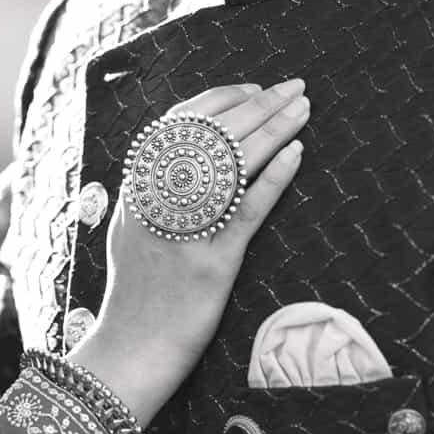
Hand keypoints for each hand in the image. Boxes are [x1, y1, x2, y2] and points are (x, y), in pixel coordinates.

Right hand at [69, 79, 307, 425]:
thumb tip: (184, 154)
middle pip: (215, 134)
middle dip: (260, 104)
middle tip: (293, 87)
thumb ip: (152, 189)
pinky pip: (247, 208)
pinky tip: (295, 155)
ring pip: (235, 162)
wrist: (130, 347)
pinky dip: (274, 177)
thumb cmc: (136, 290)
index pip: (182, 121)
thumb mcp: (132, 226)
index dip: (222, 99)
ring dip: (274, 129)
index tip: (254, 87)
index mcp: (138, 184)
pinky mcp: (212, 259)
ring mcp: (186, 227)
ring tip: (302, 110)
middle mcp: (160, 197)